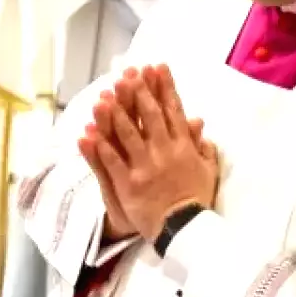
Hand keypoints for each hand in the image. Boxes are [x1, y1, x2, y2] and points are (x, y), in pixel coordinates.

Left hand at [80, 65, 217, 242]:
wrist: (185, 229)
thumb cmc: (196, 200)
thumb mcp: (207, 170)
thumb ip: (203, 146)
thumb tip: (198, 122)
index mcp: (183, 147)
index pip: (173, 111)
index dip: (165, 87)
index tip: (157, 67)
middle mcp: (164, 153)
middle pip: (150, 116)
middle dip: (139, 92)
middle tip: (129, 72)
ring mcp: (145, 168)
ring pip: (128, 135)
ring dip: (116, 113)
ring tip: (105, 94)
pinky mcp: (129, 184)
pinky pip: (112, 162)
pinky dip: (99, 146)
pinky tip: (88, 132)